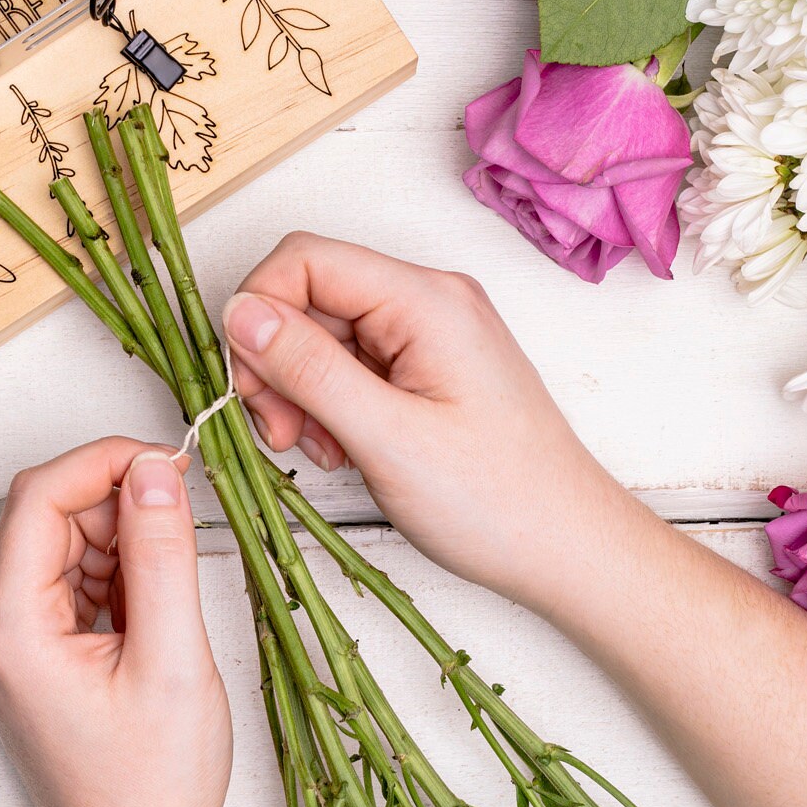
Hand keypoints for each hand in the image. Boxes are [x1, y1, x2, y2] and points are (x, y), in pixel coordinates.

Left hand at [0, 437, 232, 806]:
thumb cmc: (152, 784)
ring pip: (64, 545)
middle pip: (49, 517)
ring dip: (123, 544)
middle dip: (119, 507)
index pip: (40, 497)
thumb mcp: (172, 658)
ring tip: (170, 600)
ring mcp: (8, 642)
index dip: (105, 463)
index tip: (170, 462)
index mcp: (7, 626)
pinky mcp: (32, 654)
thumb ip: (162, 554)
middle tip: (186, 527)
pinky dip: (117, 578)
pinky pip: (71, 582)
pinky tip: (152, 617)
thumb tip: (155, 469)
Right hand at [222, 233, 639, 607]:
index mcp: (427, 301)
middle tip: (283, 435)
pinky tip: (343, 451)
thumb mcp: (388, 437)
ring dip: (301, 393)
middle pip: (309, 298)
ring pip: (324, 337)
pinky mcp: (426, 370)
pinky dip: (330, 407)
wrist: (565, 548)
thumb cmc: (496, 502)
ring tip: (320, 452)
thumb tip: (241, 312)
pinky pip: (352, 367)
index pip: (304, 259)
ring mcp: (429, 336)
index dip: (258, 314)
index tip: (250, 386)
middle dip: (277, 364)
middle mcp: (429, 302)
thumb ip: (310, 369)